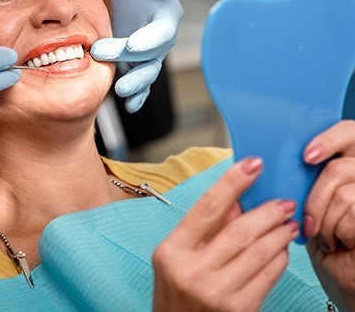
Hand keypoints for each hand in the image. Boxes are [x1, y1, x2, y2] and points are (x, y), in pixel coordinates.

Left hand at [91, 0, 183, 112]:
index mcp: (165, 15)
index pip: (162, 31)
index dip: (150, 39)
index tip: (133, 45)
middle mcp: (159, 38)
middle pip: (151, 56)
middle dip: (131, 61)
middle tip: (102, 55)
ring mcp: (146, 55)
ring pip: (146, 74)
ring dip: (136, 85)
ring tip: (121, 91)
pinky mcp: (132, 66)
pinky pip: (139, 84)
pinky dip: (137, 97)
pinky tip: (130, 105)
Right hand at [152, 157, 297, 311]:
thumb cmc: (176, 292)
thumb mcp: (177, 255)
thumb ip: (204, 227)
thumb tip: (237, 198)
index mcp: (172, 251)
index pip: (206, 208)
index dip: (232, 182)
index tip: (252, 164)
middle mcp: (192, 271)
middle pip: (239, 230)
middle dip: (267, 211)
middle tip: (283, 202)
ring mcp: (216, 293)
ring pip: (258, 252)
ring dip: (279, 233)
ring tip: (288, 222)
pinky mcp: (238, 310)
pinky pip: (267, 276)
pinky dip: (279, 258)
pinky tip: (281, 248)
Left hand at [302, 120, 354, 309]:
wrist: (343, 276)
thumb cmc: (325, 238)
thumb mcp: (309, 200)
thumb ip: (301, 176)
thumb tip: (265, 161)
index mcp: (350, 162)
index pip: (349, 131)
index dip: (329, 140)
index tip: (307, 157)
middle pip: (340, 168)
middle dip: (317, 197)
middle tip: (308, 219)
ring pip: (344, 194)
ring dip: (326, 221)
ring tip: (326, 235)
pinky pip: (353, 213)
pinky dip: (340, 232)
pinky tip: (340, 243)